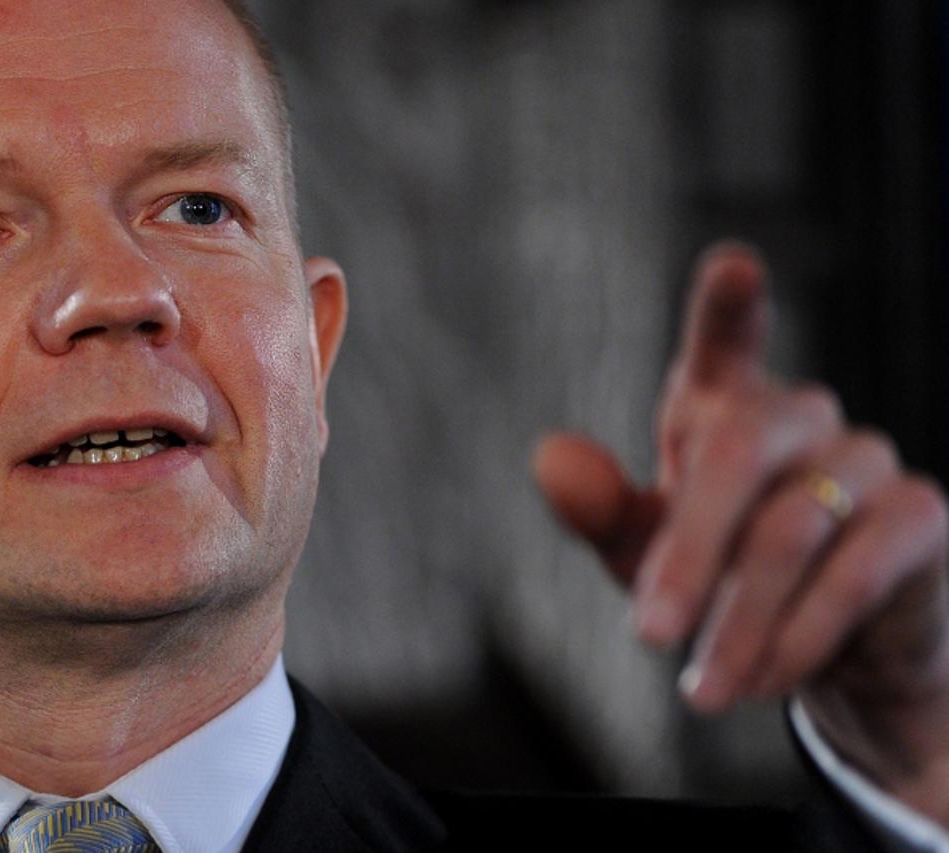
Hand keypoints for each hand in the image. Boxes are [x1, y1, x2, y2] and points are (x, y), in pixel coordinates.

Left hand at [533, 243, 948, 815]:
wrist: (826, 653)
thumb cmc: (718, 582)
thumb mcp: (646, 554)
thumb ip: (600, 508)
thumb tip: (548, 456)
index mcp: (722, 408)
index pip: (725, 343)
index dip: (728, 306)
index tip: (734, 263)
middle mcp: (799, 416)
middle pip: (740, 449)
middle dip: (687, 551)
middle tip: (647, 636)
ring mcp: (866, 459)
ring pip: (791, 528)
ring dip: (737, 621)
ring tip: (701, 690)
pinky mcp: (920, 517)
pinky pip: (855, 574)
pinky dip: (796, 636)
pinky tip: (763, 680)